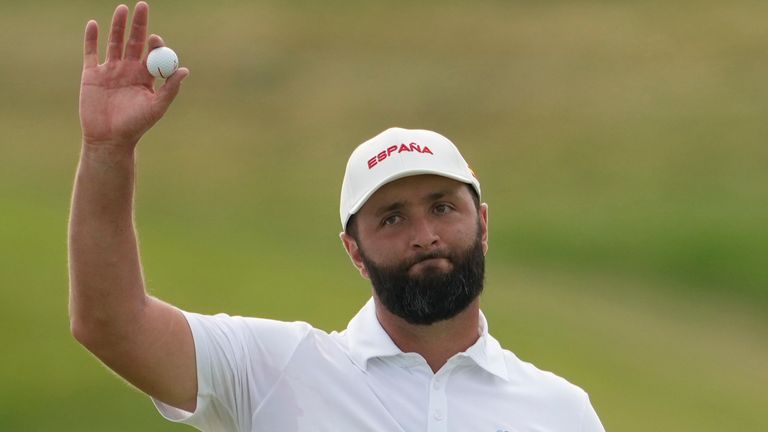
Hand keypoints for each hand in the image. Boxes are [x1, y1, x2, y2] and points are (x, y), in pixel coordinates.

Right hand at [79, 2, 188, 147]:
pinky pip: (91, 52)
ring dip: (118, 26)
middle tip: (142, 6)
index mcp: (146, 77)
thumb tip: (184, 70)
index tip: (154, 38)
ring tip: (122, 9)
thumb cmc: (136, 126)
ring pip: (114, 42)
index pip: (152, 53)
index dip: (154, 43)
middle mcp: (129, 70)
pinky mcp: (92, 74)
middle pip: (134, 42)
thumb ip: (170, 88)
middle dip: (138, 24)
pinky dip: (91, 38)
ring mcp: (110, 70)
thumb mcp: (157, 107)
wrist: (109, 139)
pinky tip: (93, 24)